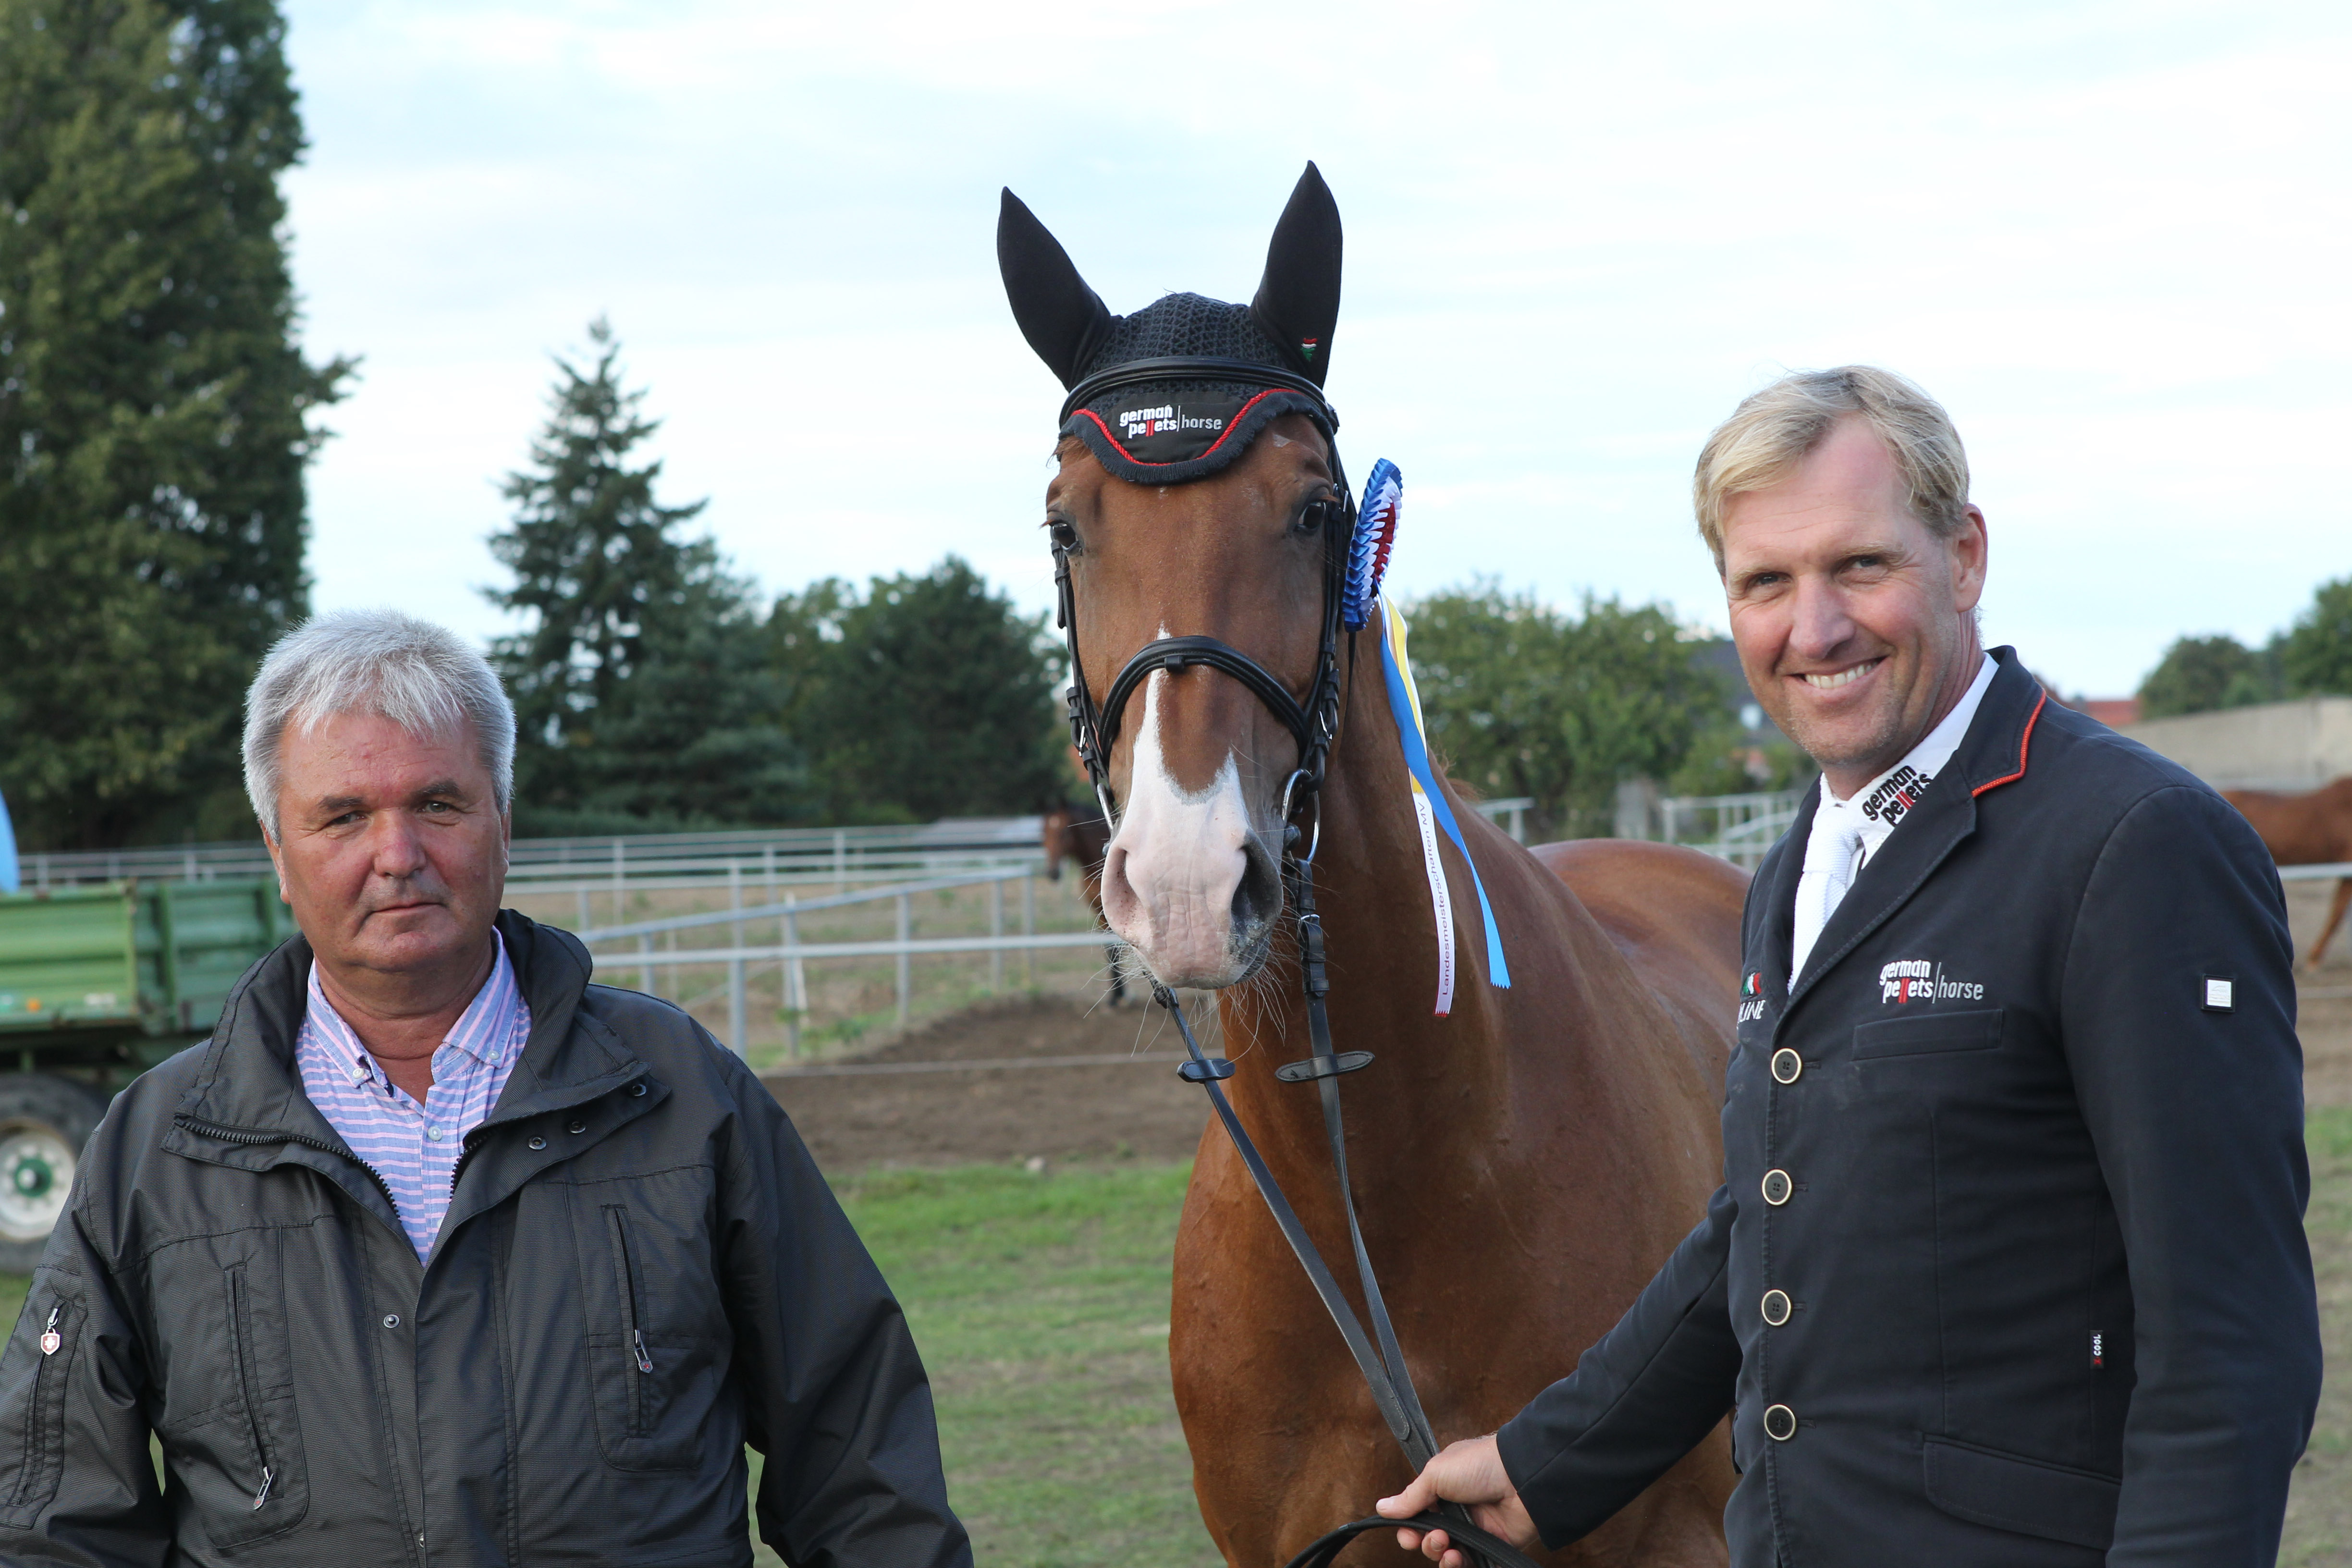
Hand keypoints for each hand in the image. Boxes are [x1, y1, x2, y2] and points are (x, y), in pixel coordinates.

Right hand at [1375, 1435, 1540, 1566]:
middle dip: (1425, 1543)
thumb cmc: (1480, 1465)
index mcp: (1442, 1490)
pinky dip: (1461, 1567)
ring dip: (1441, 1555)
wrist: (1523, 1478)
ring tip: (1449, 1547)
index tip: (1408, 1533)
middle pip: (1430, 1539)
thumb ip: (1410, 1496)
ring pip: (1448, 1555)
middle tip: (1436, 1536)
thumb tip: (1382, 1508)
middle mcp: (1457, 1512)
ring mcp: (1476, 1531)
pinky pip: (1471, 1565)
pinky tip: (1459, 1558)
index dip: (1409, 1528)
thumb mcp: (1437, 1473)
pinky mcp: (1492, 1547)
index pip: (1417, 1516)